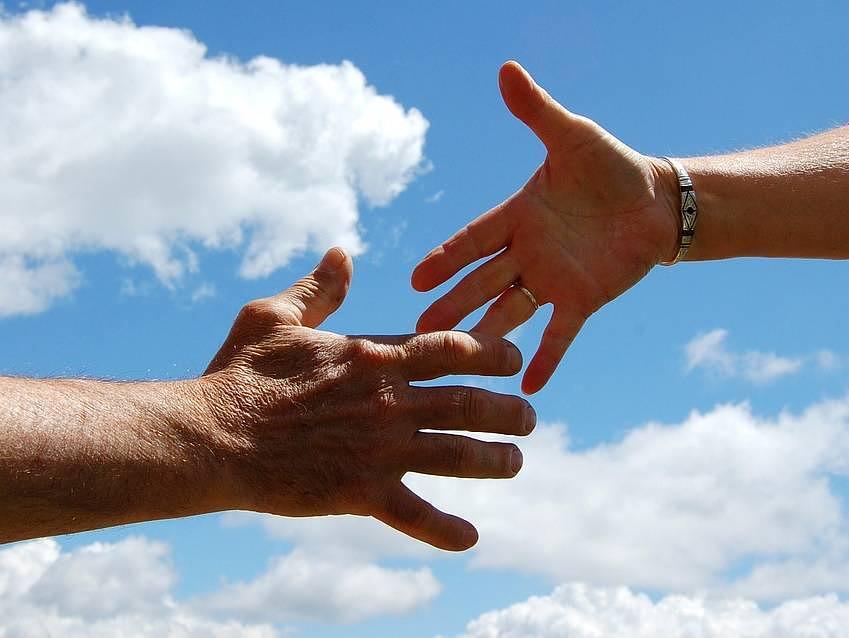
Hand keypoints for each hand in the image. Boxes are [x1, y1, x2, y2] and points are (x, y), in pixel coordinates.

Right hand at [199, 247, 534, 550]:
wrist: (212, 436)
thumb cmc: (238, 373)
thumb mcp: (274, 316)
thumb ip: (317, 288)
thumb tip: (342, 253)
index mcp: (372, 357)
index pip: (451, 349)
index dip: (492, 353)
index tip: (514, 358)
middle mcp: (388, 401)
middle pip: (468, 402)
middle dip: (508, 409)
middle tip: (529, 417)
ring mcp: (379, 449)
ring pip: (457, 454)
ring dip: (495, 459)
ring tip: (517, 461)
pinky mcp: (361, 492)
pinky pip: (414, 514)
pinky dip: (445, 530)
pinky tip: (471, 538)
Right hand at [412, 61, 679, 393]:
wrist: (657, 201)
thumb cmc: (611, 166)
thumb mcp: (573, 136)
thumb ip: (538, 112)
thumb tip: (506, 69)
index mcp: (517, 215)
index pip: (473, 239)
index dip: (447, 258)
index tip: (416, 278)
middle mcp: (526, 252)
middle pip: (481, 283)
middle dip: (451, 306)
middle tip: (418, 331)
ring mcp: (551, 279)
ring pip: (509, 311)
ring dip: (485, 336)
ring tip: (458, 363)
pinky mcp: (581, 299)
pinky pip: (559, 332)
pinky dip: (546, 356)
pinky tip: (530, 385)